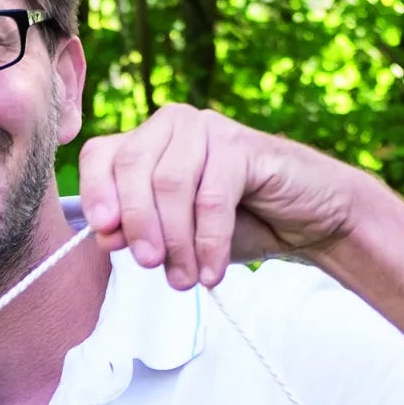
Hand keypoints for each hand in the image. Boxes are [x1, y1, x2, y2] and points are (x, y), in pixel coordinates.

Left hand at [77, 104, 364, 290]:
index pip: (100, 155)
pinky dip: (209, 242)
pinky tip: (212, 272)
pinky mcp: (243, 145)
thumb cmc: (236, 225)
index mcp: (147, 141)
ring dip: (175, 240)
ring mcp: (208, 129)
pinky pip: (211, 198)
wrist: (307, 221)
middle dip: (137, 224)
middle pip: (132, 167)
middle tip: (150, 265)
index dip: (96, 193)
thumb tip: (104, 235)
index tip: (104, 234)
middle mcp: (173, 125)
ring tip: (185, 279)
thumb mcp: (176, 236)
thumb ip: (138, 232)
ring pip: (169, 184)